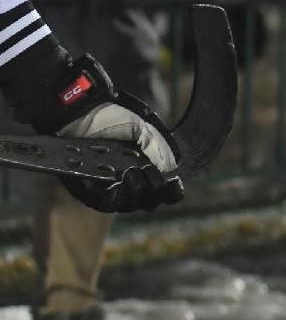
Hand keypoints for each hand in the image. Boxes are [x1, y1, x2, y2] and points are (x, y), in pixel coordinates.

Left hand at [48, 57, 184, 213]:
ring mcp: (108, 187)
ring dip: (136, 193)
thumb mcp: (142, 128)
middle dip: (153, 190)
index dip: (171, 191)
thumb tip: (170, 171)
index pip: (164, 190)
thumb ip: (158, 148)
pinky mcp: (87, 191)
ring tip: (132, 173)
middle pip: (149, 202)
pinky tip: (119, 182)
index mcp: (145, 166)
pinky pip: (105, 204)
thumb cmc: (110, 118)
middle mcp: (128, 180)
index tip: (171, 181)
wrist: (80, 114)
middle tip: (147, 171)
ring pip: (129, 205)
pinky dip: (116, 197)